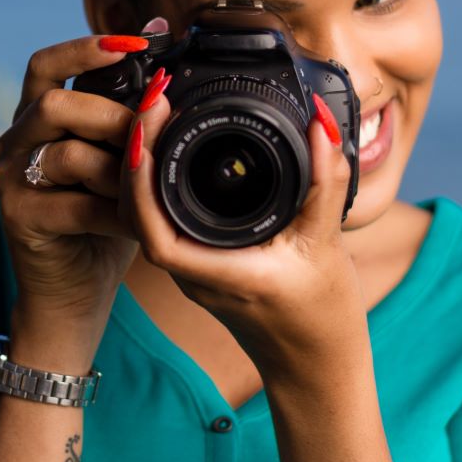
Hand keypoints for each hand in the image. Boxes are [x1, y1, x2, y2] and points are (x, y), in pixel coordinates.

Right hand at [0, 22, 161, 329]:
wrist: (76, 289)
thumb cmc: (103, 217)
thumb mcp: (121, 156)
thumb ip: (131, 106)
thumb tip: (160, 31)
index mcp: (37, 117)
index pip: (45, 65)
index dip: (84, 49)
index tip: (134, 43)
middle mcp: (14, 141)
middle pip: (55, 104)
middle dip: (111, 116)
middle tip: (150, 136)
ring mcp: (9, 178)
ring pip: (66, 153)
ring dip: (118, 170)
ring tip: (147, 187)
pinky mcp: (17, 216)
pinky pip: (77, 204)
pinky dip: (117, 212)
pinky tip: (139, 221)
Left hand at [119, 91, 365, 381]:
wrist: (317, 366)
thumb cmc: (322, 316)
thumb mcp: (326, 243)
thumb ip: (324, 180)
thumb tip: (318, 122)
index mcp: (212, 270)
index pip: (150, 222)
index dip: (139, 172)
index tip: (149, 121)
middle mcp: (190, 269)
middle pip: (135, 208)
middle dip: (137, 148)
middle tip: (155, 95)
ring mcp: (189, 266)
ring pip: (143, 211)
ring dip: (144, 160)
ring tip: (158, 109)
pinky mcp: (197, 259)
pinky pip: (161, 214)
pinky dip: (158, 176)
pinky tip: (171, 141)